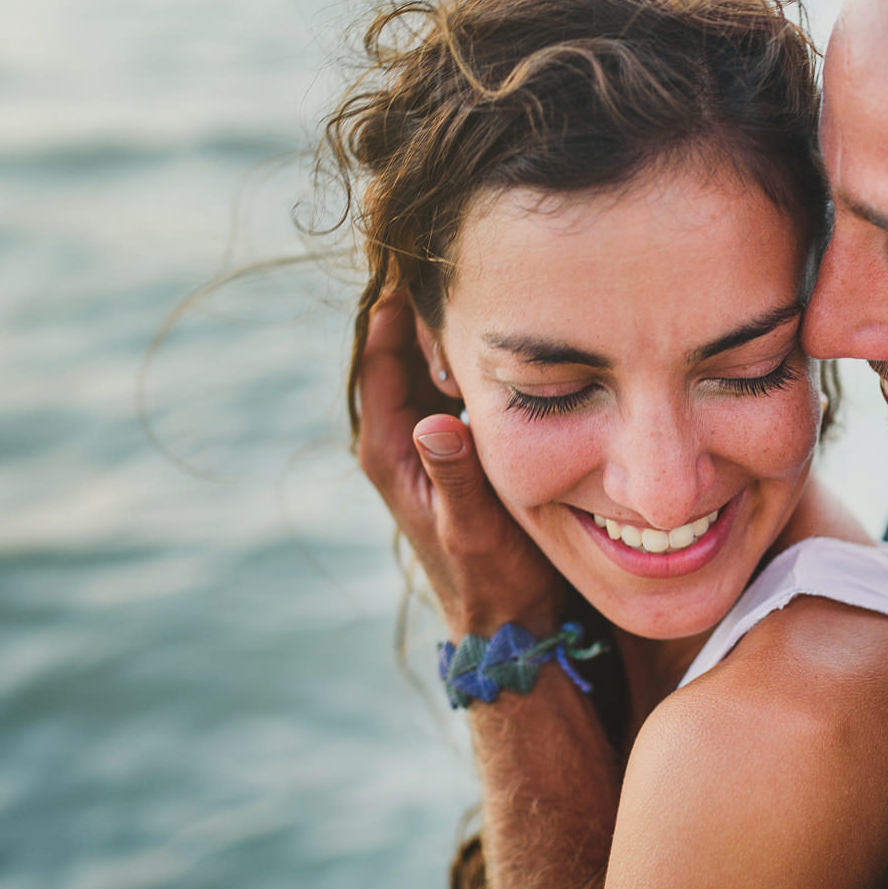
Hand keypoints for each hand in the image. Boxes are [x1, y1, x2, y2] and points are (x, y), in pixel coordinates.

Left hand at [355, 292, 563, 637]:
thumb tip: (433, 422)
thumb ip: (454, 473)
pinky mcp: (452, 446)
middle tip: (474, 280)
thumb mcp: (473, 524)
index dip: (397, 309)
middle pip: (400, 350)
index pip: (376, 356)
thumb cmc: (489, 575)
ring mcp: (424, 439)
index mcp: (384, 447)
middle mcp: (396, 436)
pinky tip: (510, 342)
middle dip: (432, 313)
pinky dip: (474, 361)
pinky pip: (453, 385)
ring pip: (428, 364)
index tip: (426, 269)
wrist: (505, 619)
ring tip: (495, 297)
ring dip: (456, 334)